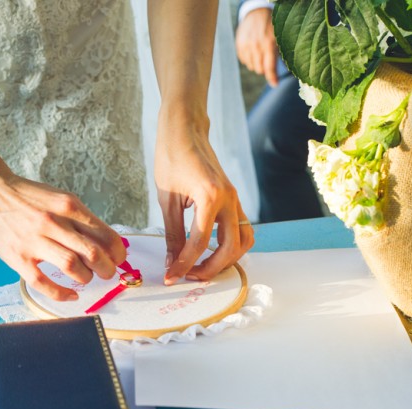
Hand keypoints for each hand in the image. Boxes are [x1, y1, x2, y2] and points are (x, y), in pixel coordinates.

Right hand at [0, 131, 126, 301]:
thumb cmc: (25, 196)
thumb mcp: (57, 197)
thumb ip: (79, 218)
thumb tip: (104, 240)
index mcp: (68, 206)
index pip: (104, 234)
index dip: (117, 252)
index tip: (119, 259)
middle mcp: (53, 222)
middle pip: (92, 253)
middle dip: (106, 269)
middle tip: (107, 274)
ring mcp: (34, 241)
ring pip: (72, 267)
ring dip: (86, 278)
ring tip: (86, 278)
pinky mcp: (17, 257)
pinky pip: (43, 282)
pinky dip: (61, 293)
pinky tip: (70, 294)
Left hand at [154, 123, 253, 284]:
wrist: (186, 129)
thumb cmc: (172, 156)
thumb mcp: (166, 198)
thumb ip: (172, 233)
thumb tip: (172, 262)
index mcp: (211, 196)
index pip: (200, 242)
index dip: (184, 264)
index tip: (171, 276)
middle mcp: (229, 199)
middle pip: (230, 247)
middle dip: (211, 267)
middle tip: (189, 276)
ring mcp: (235, 199)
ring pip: (244, 241)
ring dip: (228, 259)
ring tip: (203, 266)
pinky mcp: (234, 199)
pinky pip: (242, 229)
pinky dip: (231, 245)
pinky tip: (211, 251)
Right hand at [235, 8, 278, 86]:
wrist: (257, 12)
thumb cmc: (271, 26)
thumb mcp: (279, 38)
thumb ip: (278, 54)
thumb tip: (279, 71)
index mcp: (269, 44)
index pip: (269, 67)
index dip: (272, 78)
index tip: (275, 85)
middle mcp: (256, 46)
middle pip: (260, 69)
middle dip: (264, 68)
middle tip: (267, 60)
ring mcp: (246, 46)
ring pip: (251, 66)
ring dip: (256, 64)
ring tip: (260, 53)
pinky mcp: (239, 45)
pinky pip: (243, 61)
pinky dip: (249, 59)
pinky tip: (252, 50)